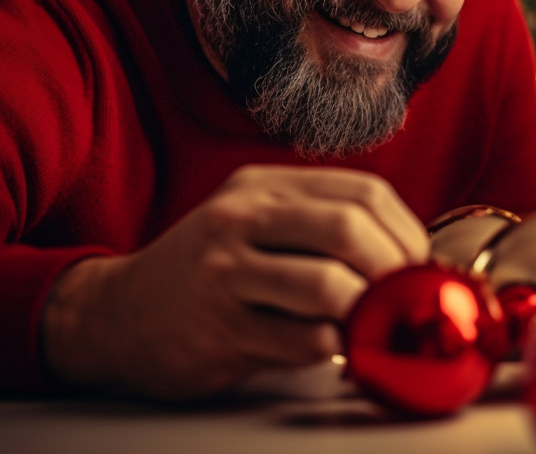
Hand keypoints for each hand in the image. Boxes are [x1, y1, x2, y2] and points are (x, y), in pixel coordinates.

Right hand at [42, 166, 429, 399]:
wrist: (116, 315)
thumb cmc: (205, 271)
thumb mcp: (255, 224)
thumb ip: (318, 227)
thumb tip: (405, 257)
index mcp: (262, 186)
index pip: (361, 191)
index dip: (406, 231)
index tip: (419, 264)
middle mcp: (241, 219)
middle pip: (349, 229)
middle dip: (394, 269)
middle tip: (406, 298)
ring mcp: (226, 273)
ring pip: (327, 286)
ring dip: (365, 312)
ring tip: (371, 324)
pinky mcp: (219, 328)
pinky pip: (302, 339)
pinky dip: (333, 348)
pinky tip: (332, 348)